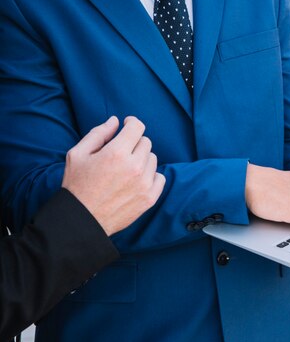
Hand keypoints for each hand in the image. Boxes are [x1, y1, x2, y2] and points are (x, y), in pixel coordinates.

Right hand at [62, 116, 165, 235]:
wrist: (82, 219)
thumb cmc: (77, 185)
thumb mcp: (78, 154)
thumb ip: (98, 134)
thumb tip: (115, 121)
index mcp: (116, 153)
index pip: (137, 127)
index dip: (132, 123)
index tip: (127, 125)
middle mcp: (134, 167)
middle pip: (145, 142)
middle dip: (133, 143)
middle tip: (121, 152)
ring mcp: (144, 183)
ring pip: (153, 159)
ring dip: (142, 160)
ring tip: (125, 169)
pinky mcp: (150, 198)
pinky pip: (160, 178)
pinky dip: (150, 176)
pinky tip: (136, 180)